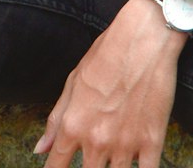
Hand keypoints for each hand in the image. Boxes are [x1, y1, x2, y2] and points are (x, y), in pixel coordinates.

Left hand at [34, 0, 185, 167]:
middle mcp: (96, 140)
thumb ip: (55, 120)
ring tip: (110, 160)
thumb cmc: (106, 54)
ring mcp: (125, 144)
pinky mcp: (152, 142)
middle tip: (92, 160)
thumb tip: (40, 149)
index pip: (56, 166)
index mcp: (73, 125)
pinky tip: (135, 166)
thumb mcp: (73, 82)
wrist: (144, 37)